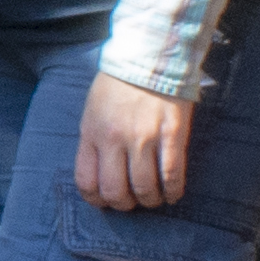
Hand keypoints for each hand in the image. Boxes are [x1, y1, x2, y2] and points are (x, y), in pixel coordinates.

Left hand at [74, 69, 196, 212]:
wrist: (148, 56)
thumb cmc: (118, 85)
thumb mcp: (92, 111)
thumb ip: (93, 142)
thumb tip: (99, 175)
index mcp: (92, 133)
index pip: (87, 181)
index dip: (96, 200)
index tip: (106, 202)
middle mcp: (115, 139)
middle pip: (115, 191)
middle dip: (124, 205)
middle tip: (132, 202)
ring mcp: (144, 137)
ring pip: (144, 187)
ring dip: (149, 200)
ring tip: (153, 198)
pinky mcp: (171, 134)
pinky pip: (172, 174)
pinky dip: (173, 191)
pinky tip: (173, 194)